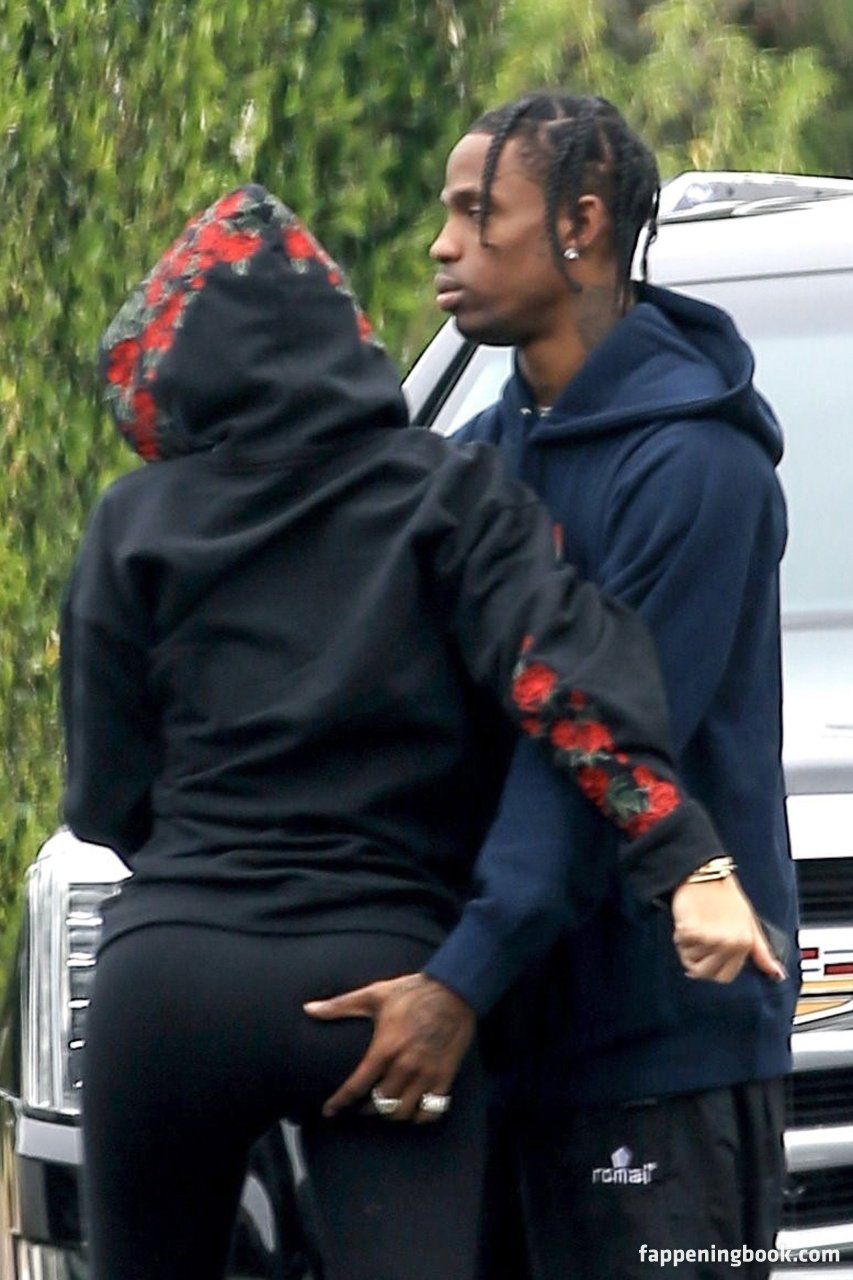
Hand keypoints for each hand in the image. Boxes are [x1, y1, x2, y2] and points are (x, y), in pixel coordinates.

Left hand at [304, 973, 474, 1122]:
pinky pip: (431, 1110)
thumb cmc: (411, 991)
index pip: (357, 1086)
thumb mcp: (374, 995)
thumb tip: (308, 1009)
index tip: (329, 1111)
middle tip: (360, 1107)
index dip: (340, 1102)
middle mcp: (405, 1066)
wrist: (454, 990)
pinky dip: (419, 1116)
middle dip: (366, 1110)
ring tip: (384, 1107)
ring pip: (403, 1112)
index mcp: (385, 1048)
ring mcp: (426, 1073)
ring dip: (391, 1114)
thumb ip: (340, 1005)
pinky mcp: (445, 1076)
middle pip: (380, 1104)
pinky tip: (412, 1110)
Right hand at [671, 874, 785, 983]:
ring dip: (688, 947)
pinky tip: (688, 921)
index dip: (713, 965)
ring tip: (696, 927)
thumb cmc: (726, 897)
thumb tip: (778, 974)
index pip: (723, 977)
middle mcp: (730, 943)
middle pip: (705, 973)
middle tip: (700, 938)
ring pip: (691, 961)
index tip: (710, 950)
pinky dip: (680, 936)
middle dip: (698, 959)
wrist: (705, 875)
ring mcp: (711, 937)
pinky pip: (681, 945)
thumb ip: (762, 952)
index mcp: (745, 943)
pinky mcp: (692, 930)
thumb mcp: (750, 923)